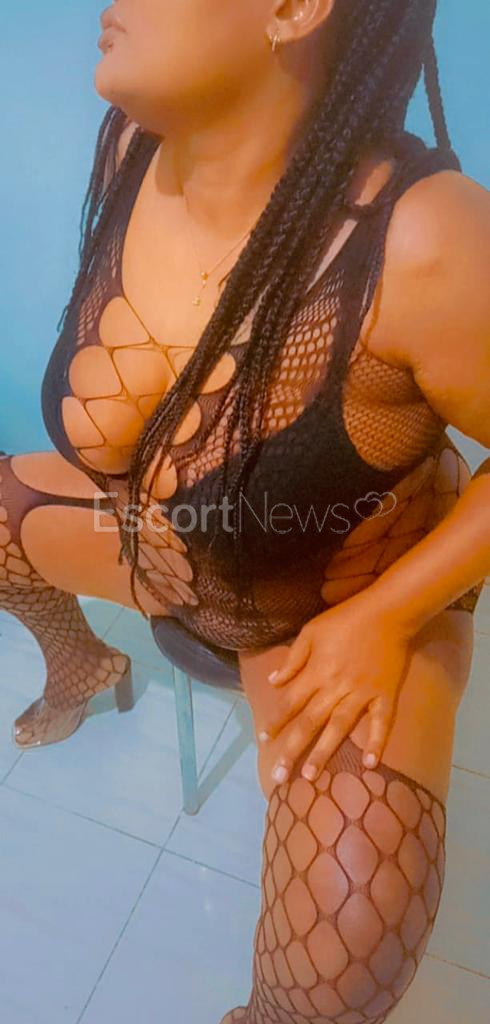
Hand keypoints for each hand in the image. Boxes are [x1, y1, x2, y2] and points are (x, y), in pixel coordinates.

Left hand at [258, 595, 411, 784]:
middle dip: (292, 750)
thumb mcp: (311, 631)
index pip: (291, 702)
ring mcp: (363, 693)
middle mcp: (337, 687)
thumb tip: (273, 682)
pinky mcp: (385, 695)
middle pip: (310, 722)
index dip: (276, 721)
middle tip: (278, 777)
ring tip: (310, 777)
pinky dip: (376, 742)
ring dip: (324, 752)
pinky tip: (370, 764)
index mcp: (317, 672)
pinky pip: (381, 722)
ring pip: (339, 727)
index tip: (263, 739)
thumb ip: (293, 659)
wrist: (387, 611)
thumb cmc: (345, 619)